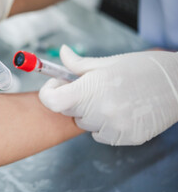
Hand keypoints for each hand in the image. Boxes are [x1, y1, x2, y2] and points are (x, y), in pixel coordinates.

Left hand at [39, 45, 177, 144]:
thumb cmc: (143, 68)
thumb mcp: (107, 62)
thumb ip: (78, 64)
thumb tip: (62, 53)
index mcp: (91, 90)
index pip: (52, 101)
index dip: (49, 92)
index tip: (56, 84)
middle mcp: (100, 113)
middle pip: (67, 111)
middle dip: (71, 98)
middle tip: (87, 87)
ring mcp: (113, 128)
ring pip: (84, 123)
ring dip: (89, 112)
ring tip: (109, 97)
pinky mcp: (125, 139)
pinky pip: (100, 134)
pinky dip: (103, 124)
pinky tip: (119, 110)